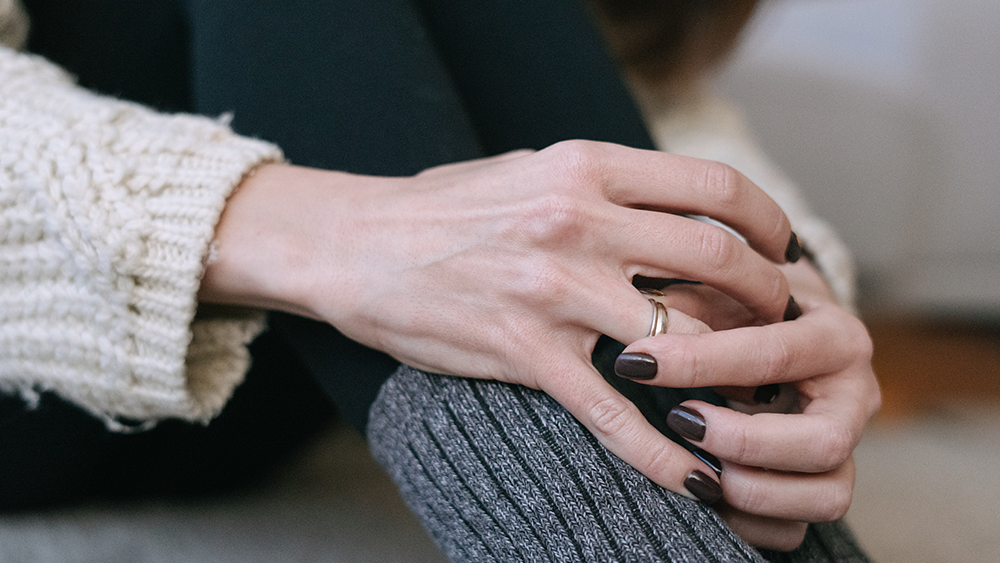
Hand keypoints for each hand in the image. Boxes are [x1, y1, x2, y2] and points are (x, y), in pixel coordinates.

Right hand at [199, 140, 801, 502]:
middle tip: (779, 323)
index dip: (767, 223)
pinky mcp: (525, 352)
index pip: (713, 188)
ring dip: (732, 372)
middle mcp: (578, 221)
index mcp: (584, 166)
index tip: (781, 250)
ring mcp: (553, 289)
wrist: (354, 245)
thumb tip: (675, 210)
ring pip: (682, 335)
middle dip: (767, 298)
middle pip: (717, 260)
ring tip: (751, 395)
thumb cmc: (444, 208)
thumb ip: (604, 186)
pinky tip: (698, 480)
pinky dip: (666, 453)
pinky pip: (616, 414)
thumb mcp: (529, 168)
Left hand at [619, 262, 879, 549]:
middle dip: (744, 441)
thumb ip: (692, 303)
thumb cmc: (744, 308)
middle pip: (823, 442)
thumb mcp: (725, 291)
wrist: (783, 331)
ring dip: (750, 489)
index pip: (774, 355)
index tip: (638, 362)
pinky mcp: (825, 487)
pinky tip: (704, 492)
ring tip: (695, 463)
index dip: (700, 361)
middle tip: (680, 420)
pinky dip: (748, 522)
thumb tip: (641, 313)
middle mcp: (857, 397)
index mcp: (837, 337)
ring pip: (824, 497)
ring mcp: (849, 448)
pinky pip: (797, 529)